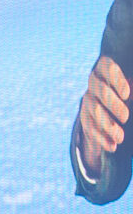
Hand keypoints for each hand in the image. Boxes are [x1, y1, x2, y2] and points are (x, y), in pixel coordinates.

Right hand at [78, 56, 129, 175]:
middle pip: (99, 89)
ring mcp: (88, 99)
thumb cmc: (130, 97)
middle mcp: (95, 82)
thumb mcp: (132, 94)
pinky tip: (112, 146)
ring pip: (93, 109)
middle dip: (112, 105)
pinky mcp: (85, 117)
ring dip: (107, 125)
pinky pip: (89, 126)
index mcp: (109, 70)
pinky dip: (101, 138)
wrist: (119, 113)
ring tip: (121, 138)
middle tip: (125, 117)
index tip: (127, 94)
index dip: (115, 79)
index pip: (107, 66)